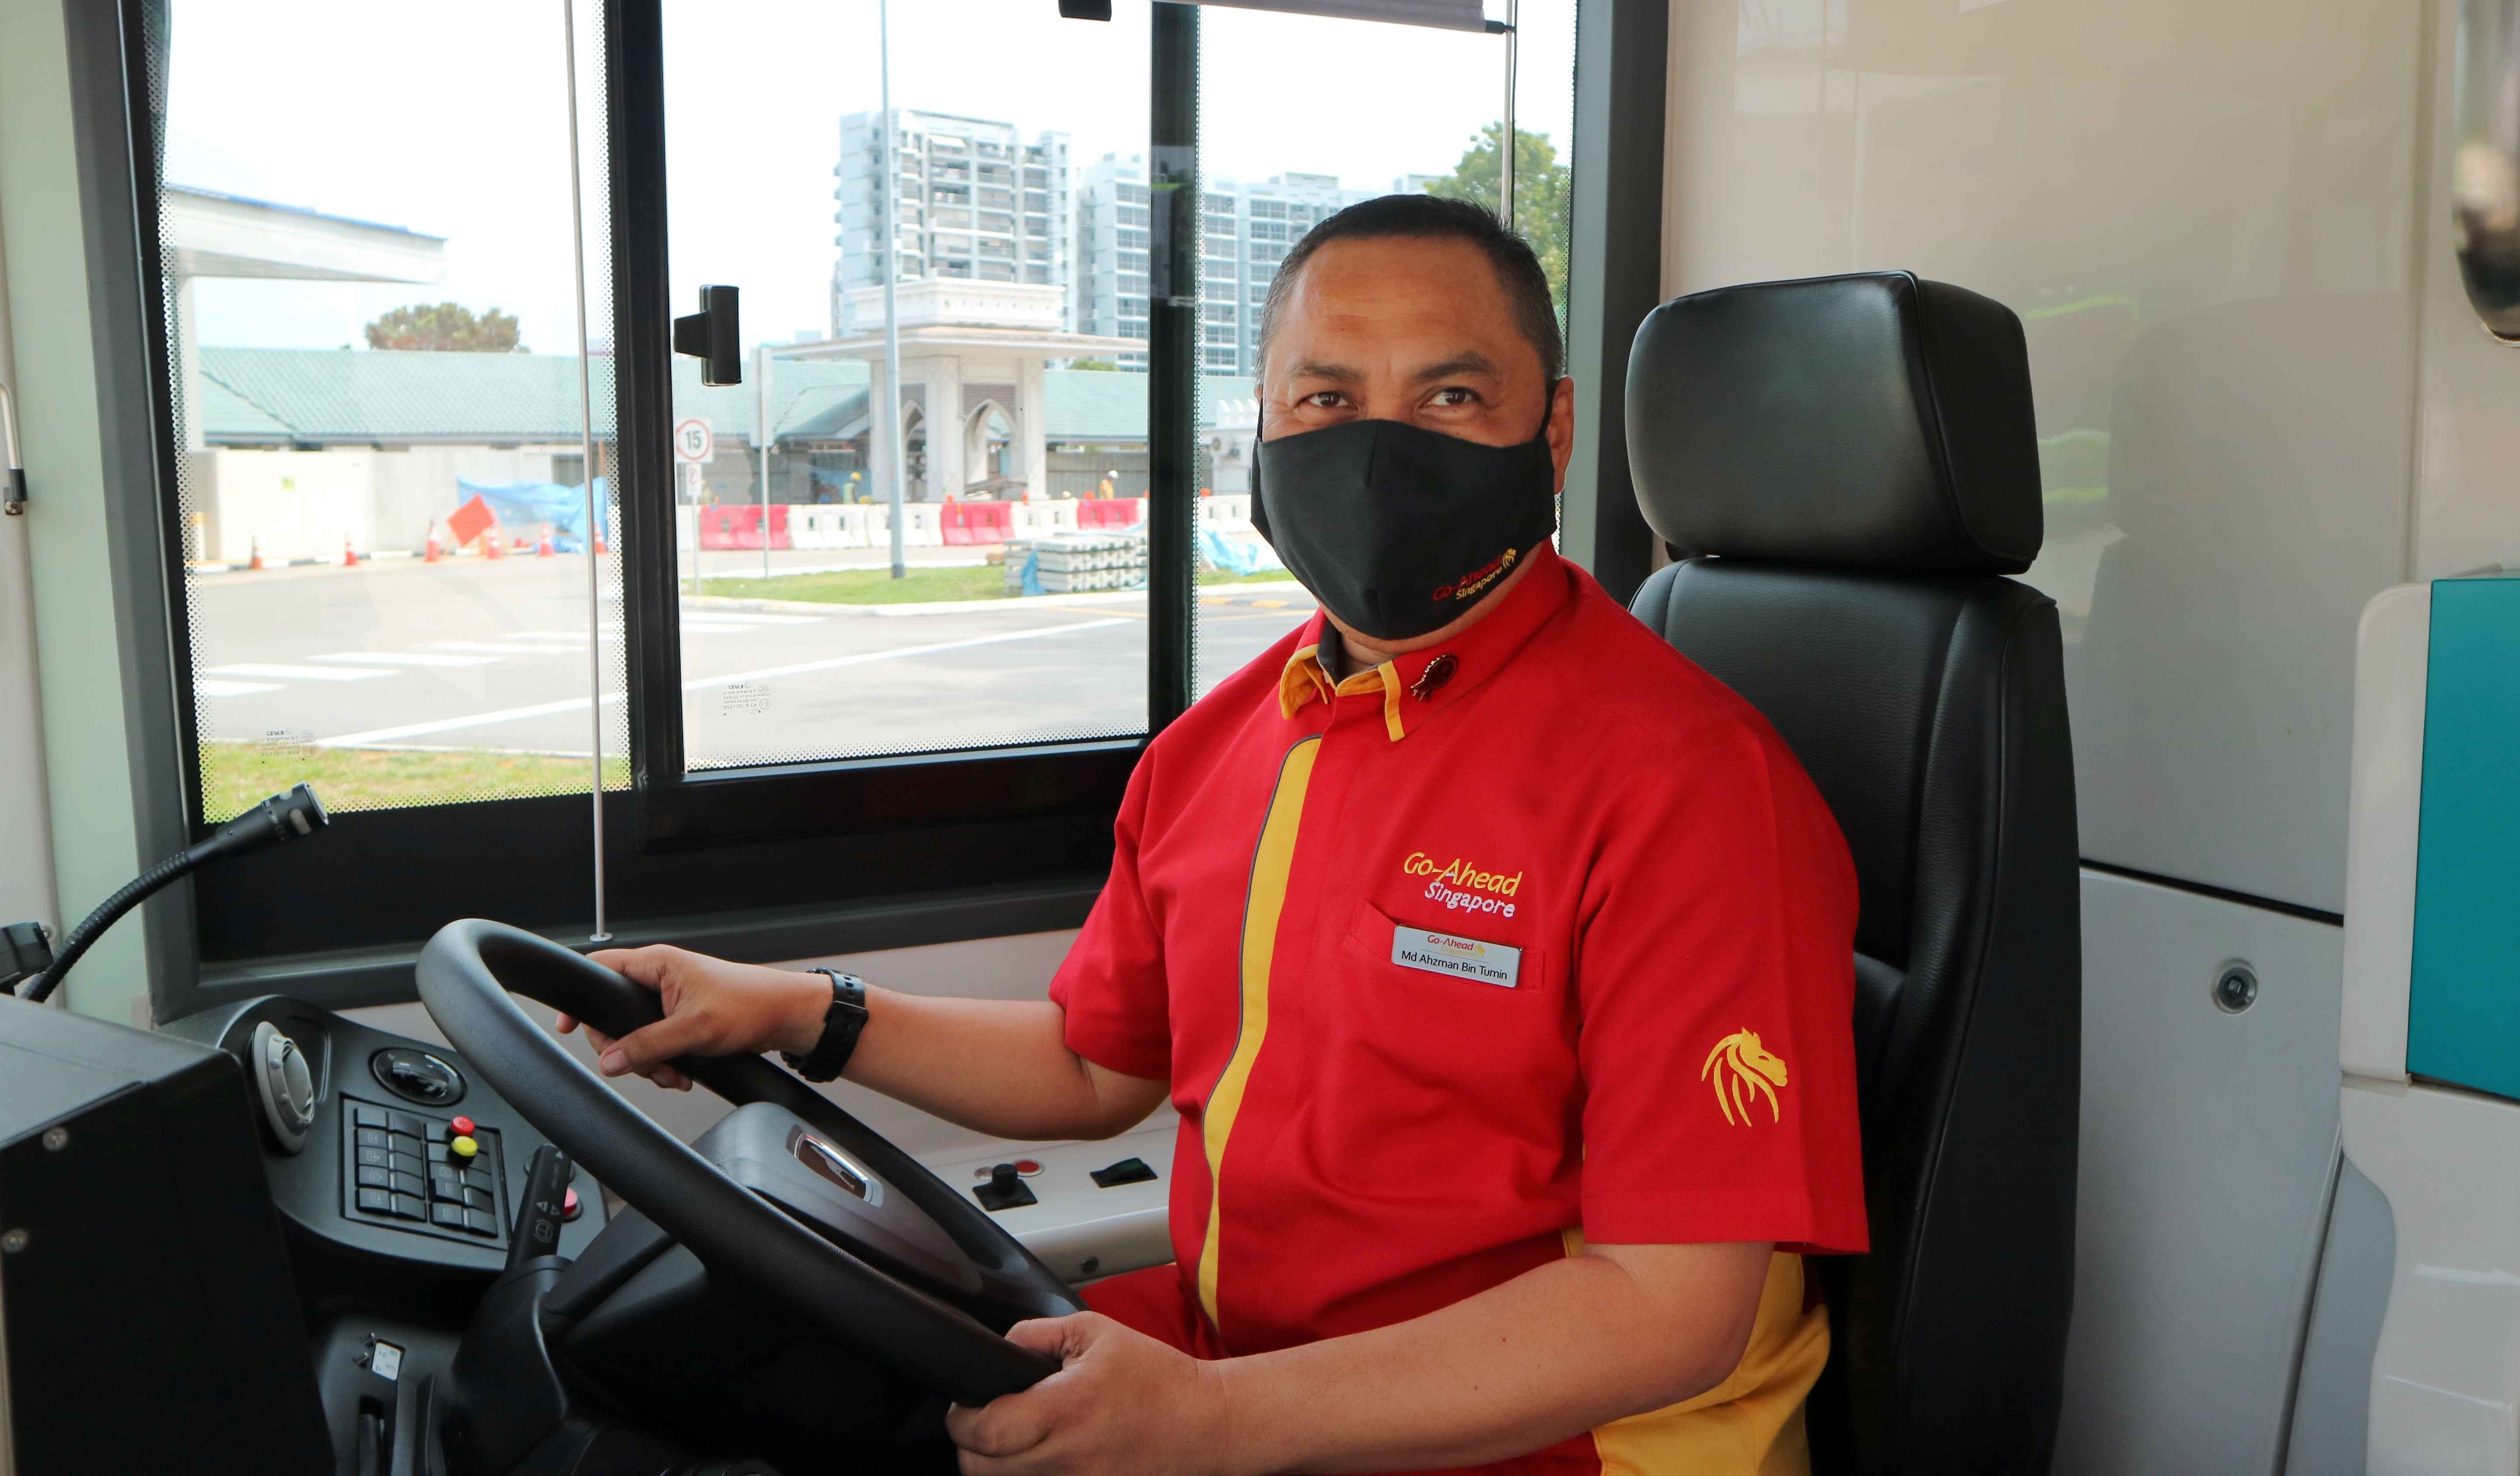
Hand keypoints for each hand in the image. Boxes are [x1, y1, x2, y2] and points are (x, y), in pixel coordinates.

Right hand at [557, 945, 831, 1090]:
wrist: (787, 1017)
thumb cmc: (750, 1005)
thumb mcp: (694, 1029)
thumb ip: (648, 1045)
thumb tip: (611, 1060)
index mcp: (657, 964)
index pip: (600, 970)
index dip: (580, 997)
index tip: (568, 1026)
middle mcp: (660, 979)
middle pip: (615, 1014)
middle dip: (627, 1048)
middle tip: (646, 1066)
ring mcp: (671, 1000)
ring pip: (637, 1035)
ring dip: (650, 1061)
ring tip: (674, 1074)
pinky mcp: (682, 1020)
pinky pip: (657, 1044)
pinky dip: (665, 1063)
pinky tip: (682, 1074)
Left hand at [946, 1314, 1235, 1475]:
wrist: (1205, 1423)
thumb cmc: (1155, 1377)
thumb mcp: (1095, 1333)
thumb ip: (1038, 1333)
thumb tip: (1001, 1347)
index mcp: (1065, 1409)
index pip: (987, 1430)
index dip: (962, 1418)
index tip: (965, 1405)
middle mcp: (1066, 1458)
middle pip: (981, 1470)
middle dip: (970, 1444)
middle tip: (979, 1423)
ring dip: (994, 1466)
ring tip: (1008, 1441)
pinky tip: (1035, 1459)